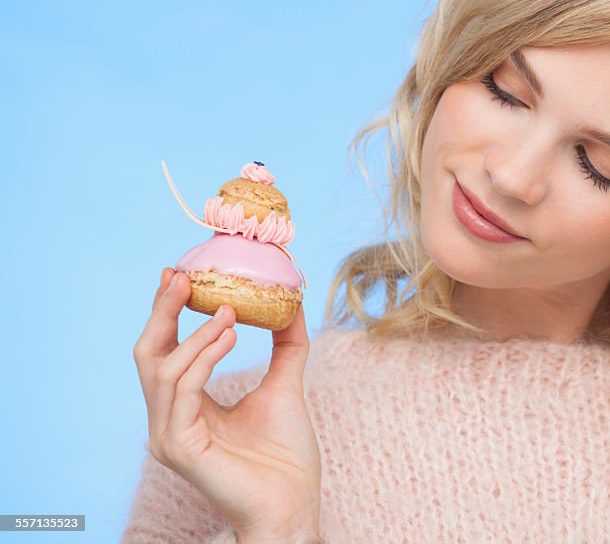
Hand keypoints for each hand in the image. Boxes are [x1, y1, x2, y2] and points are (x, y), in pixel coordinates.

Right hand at [133, 268, 322, 539]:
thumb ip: (285, 345)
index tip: (180, 273)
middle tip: (184, 276)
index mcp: (186, 405)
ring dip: (198, 334)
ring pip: (164, 369)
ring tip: (231, 311)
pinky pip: (182, 391)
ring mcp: (168, 435)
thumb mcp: (285, 385)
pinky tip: (229, 336)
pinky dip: (203, 358)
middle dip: (163, 311)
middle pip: (148, 353)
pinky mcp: (180, 448)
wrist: (295, 501)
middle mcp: (168, 418)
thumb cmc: (286, 454)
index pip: (164, 350)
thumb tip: (292, 303)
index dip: (166, 311)